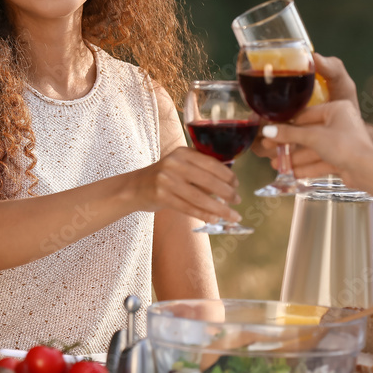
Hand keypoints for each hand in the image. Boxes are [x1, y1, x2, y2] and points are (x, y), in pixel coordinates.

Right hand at [128, 147, 242, 224]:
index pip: (212, 163)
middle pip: (209, 181)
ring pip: (200, 197)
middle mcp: (174, 163)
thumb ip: (200, 171)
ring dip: (220, 209)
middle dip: (228, 193)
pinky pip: (188, 207)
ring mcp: (166, 179)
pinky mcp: (161, 195)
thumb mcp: (179, 166)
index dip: (228, 176)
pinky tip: (214, 219)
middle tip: (238, 201)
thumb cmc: (163, 178)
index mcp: (182, 153)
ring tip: (233, 216)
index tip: (237, 185)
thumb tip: (230, 185)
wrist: (134, 187)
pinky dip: (204, 214)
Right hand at [250, 52, 357, 161]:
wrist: (371, 172)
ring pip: (310, 148)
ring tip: (274, 163)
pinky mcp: (343, 158)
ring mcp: (341, 141)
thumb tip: (268, 127)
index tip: (269, 129)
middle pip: (305, 131)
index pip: (304, 113)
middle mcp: (340, 122)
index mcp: (338, 107)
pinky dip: (305, 166)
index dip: (285, 122)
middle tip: (268, 145)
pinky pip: (319, 160)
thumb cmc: (347, 145)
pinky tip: (290, 172)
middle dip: (285, 141)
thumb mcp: (316, 133)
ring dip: (292, 156)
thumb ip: (291, 130)